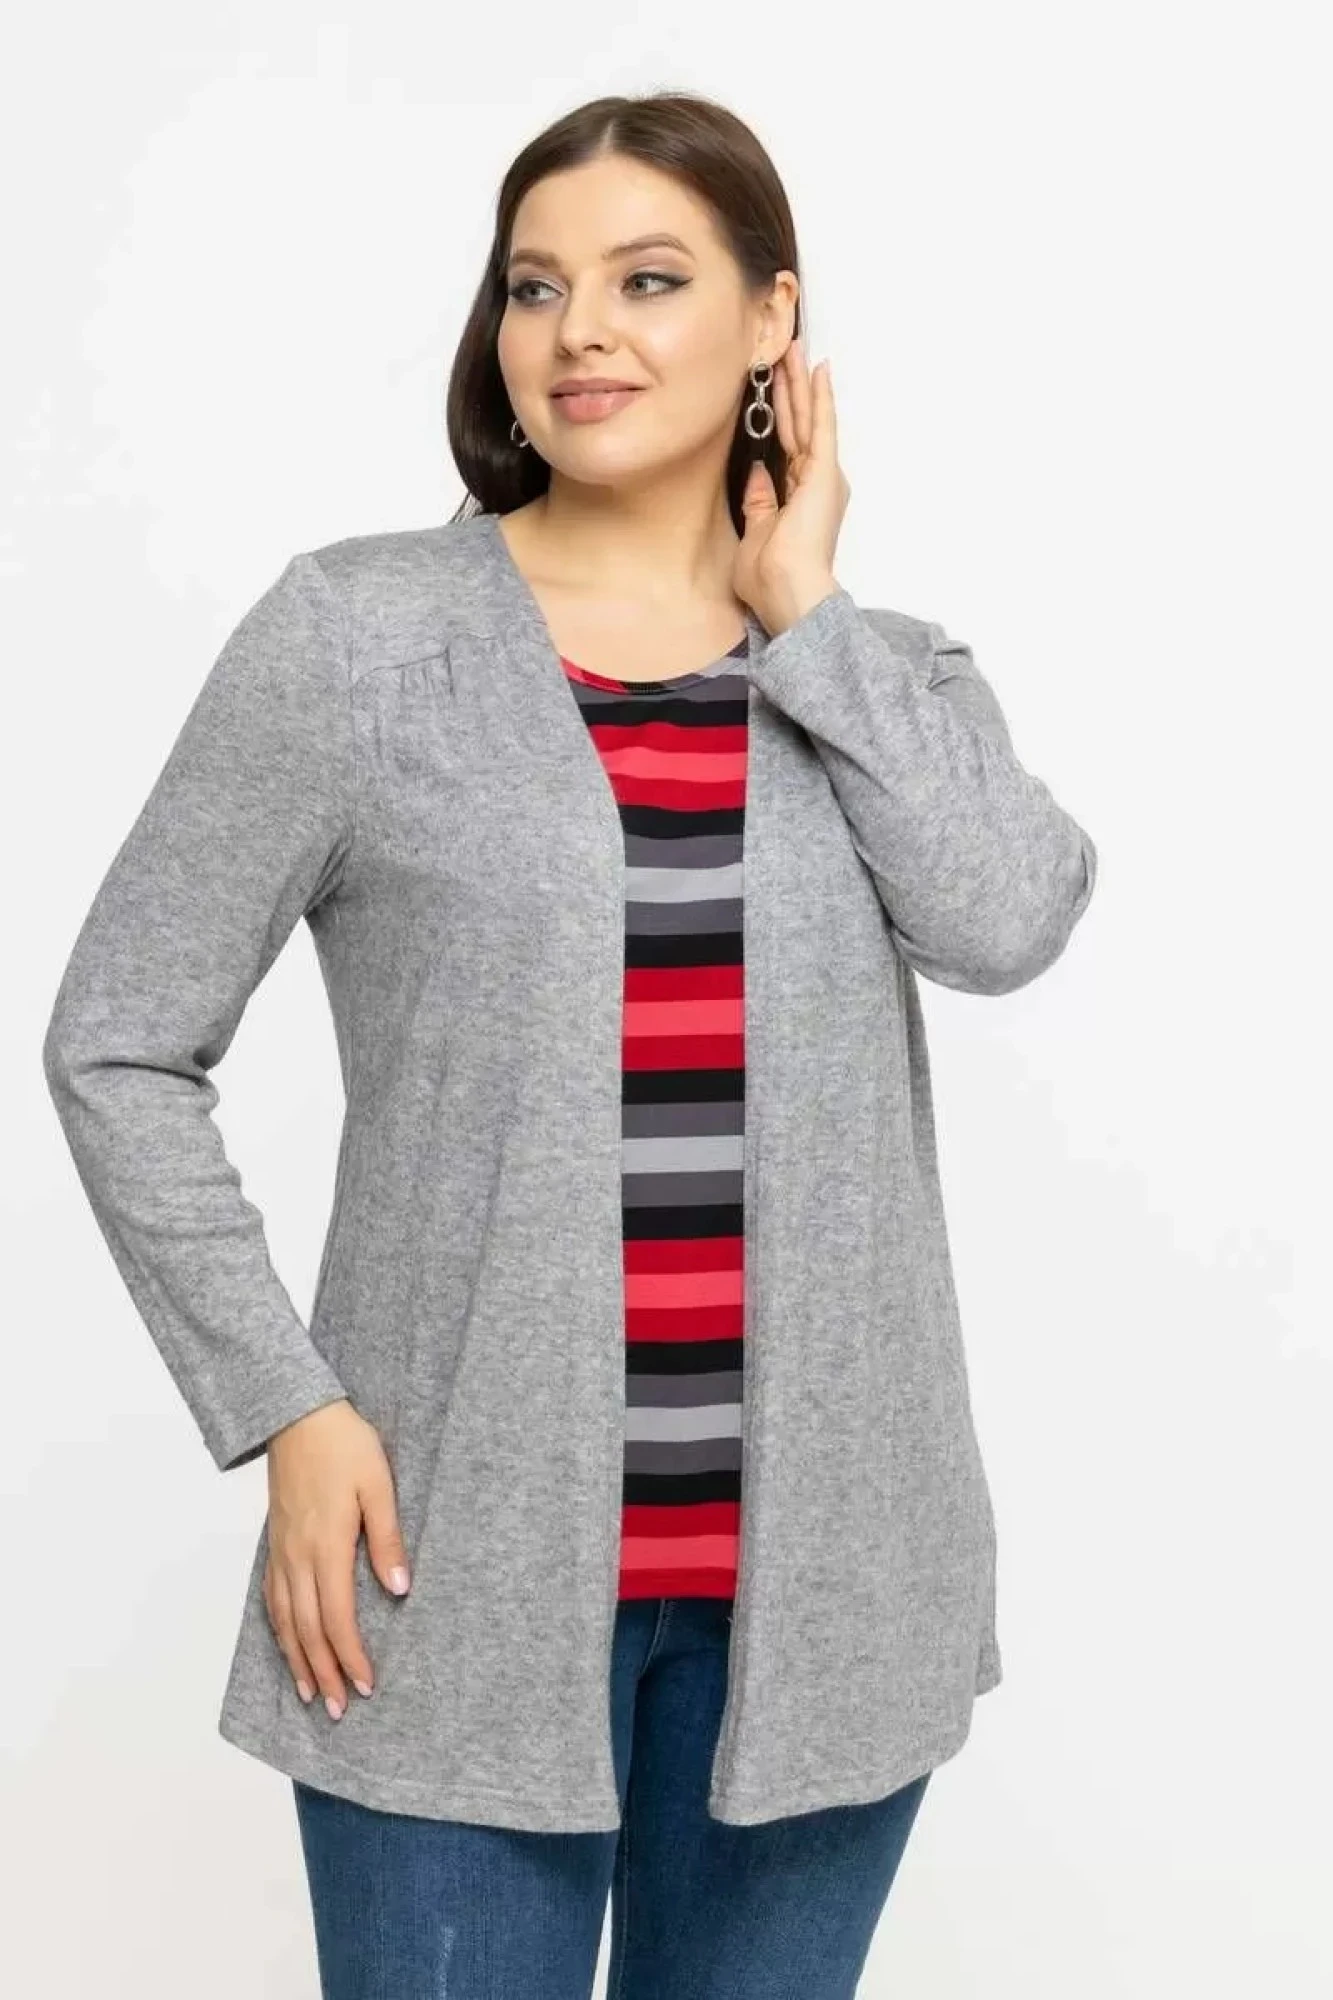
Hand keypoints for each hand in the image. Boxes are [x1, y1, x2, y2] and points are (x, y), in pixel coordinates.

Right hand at [261, 1398, 411, 1719]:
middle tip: (340, 1710)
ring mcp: (282, 1551)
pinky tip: (288, 1646)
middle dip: (325, 1673)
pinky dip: (279, 1631)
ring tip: (311, 1695)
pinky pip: (272, 1598)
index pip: (338, 1617)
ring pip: (286, 1620)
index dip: (351, 1655)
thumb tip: (399, 1589)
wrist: (298, 1415)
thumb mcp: (378, 1485)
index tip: (366, 1685)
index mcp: (327, 1545)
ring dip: (299, 1661)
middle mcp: (298, 1556)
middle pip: (308, 1629)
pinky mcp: (275, 1542)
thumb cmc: (344, 1444)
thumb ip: (387, 1538)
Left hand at [732, 334, 849, 635]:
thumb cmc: (770, 579)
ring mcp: (821, 477)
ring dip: (801, 383)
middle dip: (791, 388)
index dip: (780, 415)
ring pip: (808, 418)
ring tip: (795, 349)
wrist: (788, 592)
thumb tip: (757, 476)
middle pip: (798, 425)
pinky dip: (820, 397)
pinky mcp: (823, 472)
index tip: (771, 388)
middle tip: (785, 352)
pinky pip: (821, 426)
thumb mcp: (754, 535)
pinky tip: (818, 370)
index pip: (787, 447)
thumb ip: (758, 504)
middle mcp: (814, 485)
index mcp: (798, 500)